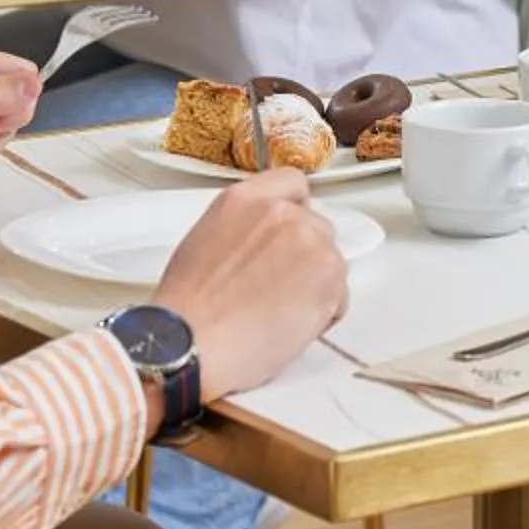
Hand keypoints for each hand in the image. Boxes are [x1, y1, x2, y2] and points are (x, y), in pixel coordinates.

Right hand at [152, 171, 351, 402]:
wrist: (190, 344)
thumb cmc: (188, 310)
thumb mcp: (206, 241)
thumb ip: (246, 228)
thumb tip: (267, 242)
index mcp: (246, 199)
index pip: (293, 184)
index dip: (296, 212)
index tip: (291, 234)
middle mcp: (283, 213)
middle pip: (316, 227)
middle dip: (305, 257)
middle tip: (278, 290)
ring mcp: (311, 241)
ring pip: (331, 262)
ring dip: (315, 287)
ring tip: (277, 315)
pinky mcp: (330, 276)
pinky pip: (340, 296)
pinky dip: (323, 315)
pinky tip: (288, 329)